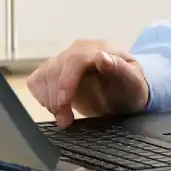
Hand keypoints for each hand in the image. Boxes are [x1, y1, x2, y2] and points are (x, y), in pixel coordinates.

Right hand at [26, 39, 149, 127]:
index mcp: (99, 49)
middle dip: (57, 98)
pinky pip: (37, 81)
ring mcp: (64, 60)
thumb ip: (120, 68)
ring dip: (48, 100)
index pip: (75, 60)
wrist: (124, 94)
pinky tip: (56, 108)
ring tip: (63, 118)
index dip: (66, 81)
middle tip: (65, 121)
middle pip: (56, 69)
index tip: (64, 103)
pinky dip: (41, 97)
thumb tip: (101, 56)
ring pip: (43, 76)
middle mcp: (78, 50)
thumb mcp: (133, 82)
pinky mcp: (54, 72)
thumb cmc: (130, 88)